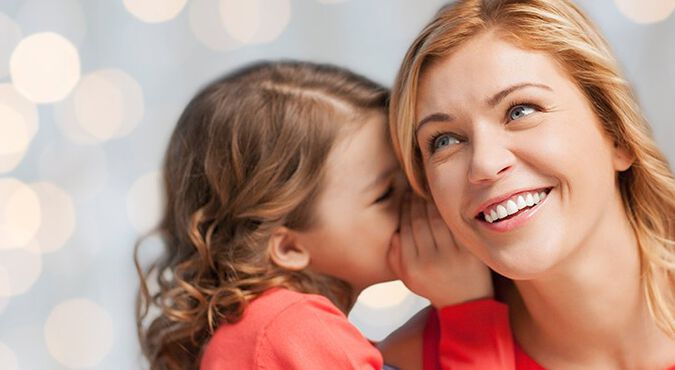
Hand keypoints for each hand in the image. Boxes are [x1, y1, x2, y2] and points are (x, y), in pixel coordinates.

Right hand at [388, 193, 492, 307]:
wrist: (465, 303)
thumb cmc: (432, 285)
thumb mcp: (407, 277)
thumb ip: (394, 257)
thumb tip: (394, 233)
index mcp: (411, 267)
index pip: (404, 229)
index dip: (403, 210)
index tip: (404, 198)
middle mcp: (429, 262)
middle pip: (419, 222)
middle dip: (415, 202)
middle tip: (414, 191)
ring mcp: (451, 257)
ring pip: (436, 220)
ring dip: (430, 202)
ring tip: (426, 194)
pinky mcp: (469, 253)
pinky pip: (454, 225)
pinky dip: (447, 212)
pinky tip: (443, 204)